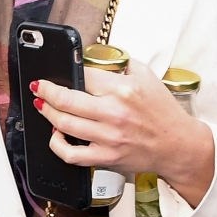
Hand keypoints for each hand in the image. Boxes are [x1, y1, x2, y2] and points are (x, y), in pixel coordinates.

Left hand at [33, 59, 216, 205]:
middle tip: (39, 87)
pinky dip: (56, 145)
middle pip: (66, 99)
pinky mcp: (106, 157)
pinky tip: (55, 135)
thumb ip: (121, 64)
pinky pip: (71, 154)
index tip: (58, 71)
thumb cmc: (162, 111)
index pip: (83, 74)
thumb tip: (92, 59)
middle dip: (45, 91)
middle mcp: (114, 113)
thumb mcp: (147, 76)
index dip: (68, 70)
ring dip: (47, 112)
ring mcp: (109, 137)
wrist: (178, 145)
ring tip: (42, 105)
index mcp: (123, 89)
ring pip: (64, 124)